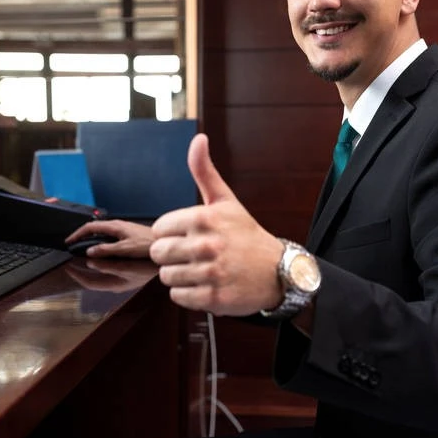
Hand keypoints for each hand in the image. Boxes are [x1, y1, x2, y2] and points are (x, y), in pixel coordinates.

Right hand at [64, 219, 154, 258]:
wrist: (164, 241)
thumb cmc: (148, 244)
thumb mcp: (125, 249)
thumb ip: (107, 250)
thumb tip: (90, 251)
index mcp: (115, 226)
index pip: (89, 227)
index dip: (77, 234)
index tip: (68, 242)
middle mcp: (117, 225)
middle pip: (94, 227)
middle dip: (81, 235)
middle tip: (72, 244)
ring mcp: (122, 228)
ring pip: (101, 231)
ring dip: (90, 237)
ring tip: (83, 246)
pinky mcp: (127, 233)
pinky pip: (108, 234)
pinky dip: (99, 240)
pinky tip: (101, 248)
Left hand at [65, 258, 152, 292]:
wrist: (167, 265)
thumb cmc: (150, 267)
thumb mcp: (126, 267)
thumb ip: (107, 266)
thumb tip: (90, 262)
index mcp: (114, 285)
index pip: (88, 283)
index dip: (76, 275)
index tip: (66, 266)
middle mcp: (116, 284)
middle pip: (92, 280)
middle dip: (80, 271)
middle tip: (71, 260)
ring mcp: (122, 280)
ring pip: (100, 275)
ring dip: (90, 265)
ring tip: (81, 255)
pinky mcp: (127, 274)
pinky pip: (108, 270)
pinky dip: (101, 263)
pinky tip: (101, 254)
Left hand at [150, 133, 284, 315]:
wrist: (278, 272)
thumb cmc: (245, 235)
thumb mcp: (226, 201)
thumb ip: (205, 171)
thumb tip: (198, 138)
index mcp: (204, 218)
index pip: (158, 229)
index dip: (171, 234)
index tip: (190, 236)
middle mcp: (206, 245)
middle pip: (159, 254)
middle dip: (172, 256)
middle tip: (194, 255)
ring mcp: (210, 273)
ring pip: (166, 277)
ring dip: (180, 276)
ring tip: (202, 270)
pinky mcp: (213, 298)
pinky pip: (178, 297)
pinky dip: (188, 294)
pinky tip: (206, 284)